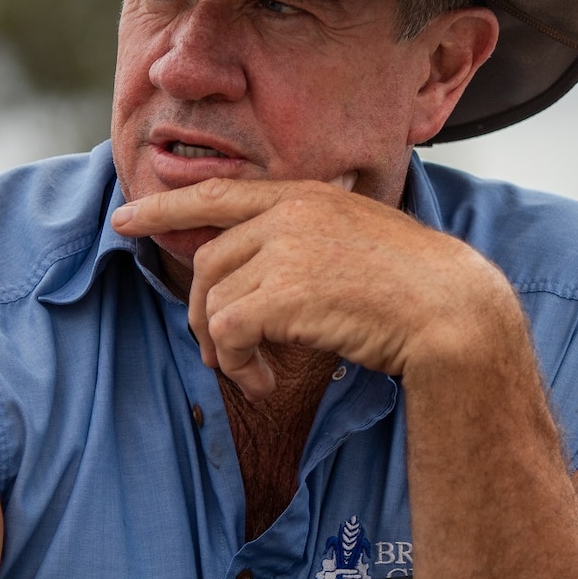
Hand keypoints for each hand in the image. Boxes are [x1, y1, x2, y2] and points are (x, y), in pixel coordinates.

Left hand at [112, 177, 500, 400]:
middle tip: (218, 353)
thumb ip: (307, 240)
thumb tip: (261, 269)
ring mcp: (287, 250)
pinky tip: (264, 383)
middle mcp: (290, 214)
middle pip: (207, 261)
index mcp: (306, 195)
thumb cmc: (413, 287)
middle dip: (200, 313)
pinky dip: (237, 365)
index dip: (165, 207)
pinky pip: (229, 332)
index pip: (218, 195)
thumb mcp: (357, 240)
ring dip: (222, 348)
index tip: (125, 219)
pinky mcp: (286, 293)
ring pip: (213, 301)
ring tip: (251, 375)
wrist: (452, 310)